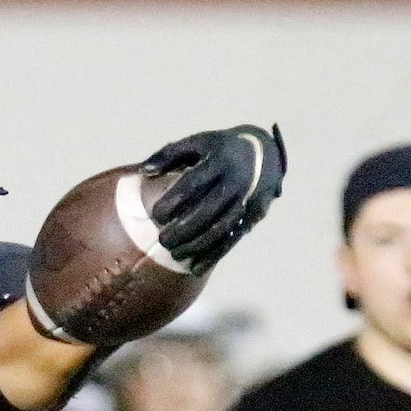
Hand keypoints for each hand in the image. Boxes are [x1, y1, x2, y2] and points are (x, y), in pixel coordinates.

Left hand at [142, 124, 285, 271]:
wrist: (265, 153)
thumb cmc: (220, 149)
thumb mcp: (198, 143)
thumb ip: (169, 153)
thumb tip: (144, 170)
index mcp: (219, 159)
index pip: (194, 182)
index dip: (175, 200)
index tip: (156, 215)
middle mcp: (236, 180)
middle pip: (208, 210)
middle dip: (184, 229)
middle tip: (162, 241)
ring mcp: (247, 200)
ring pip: (221, 228)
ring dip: (197, 245)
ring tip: (175, 255)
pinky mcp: (254, 216)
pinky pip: (233, 239)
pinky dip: (215, 255)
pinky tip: (196, 268)